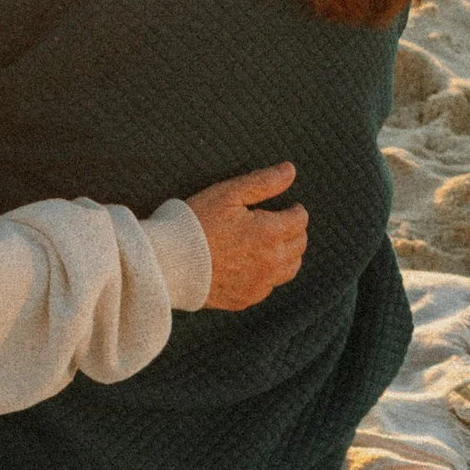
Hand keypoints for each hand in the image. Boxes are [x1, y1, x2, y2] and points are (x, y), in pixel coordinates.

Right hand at [188, 164, 307, 311]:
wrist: (169, 263)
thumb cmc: (197, 223)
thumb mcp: (228, 194)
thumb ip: (263, 182)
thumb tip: (290, 170)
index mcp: (270, 233)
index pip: (300, 220)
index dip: (296, 210)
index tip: (289, 207)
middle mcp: (272, 262)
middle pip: (299, 245)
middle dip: (294, 231)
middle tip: (281, 223)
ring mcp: (260, 284)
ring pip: (290, 269)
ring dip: (288, 254)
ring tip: (272, 244)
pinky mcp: (247, 299)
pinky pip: (269, 286)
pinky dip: (269, 274)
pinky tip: (254, 264)